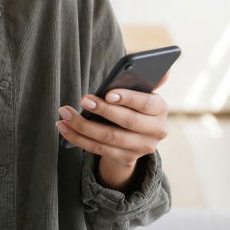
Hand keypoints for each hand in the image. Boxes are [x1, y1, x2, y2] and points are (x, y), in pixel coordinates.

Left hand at [56, 71, 170, 167]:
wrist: (137, 135)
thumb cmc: (135, 104)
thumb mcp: (143, 92)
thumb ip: (148, 81)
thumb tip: (166, 70)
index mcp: (161, 109)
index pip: (146, 104)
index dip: (127, 99)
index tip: (108, 93)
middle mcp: (156, 131)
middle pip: (127, 122)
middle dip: (103, 111)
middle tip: (83, 100)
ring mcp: (142, 148)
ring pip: (109, 138)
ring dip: (83, 126)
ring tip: (65, 112)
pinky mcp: (126, 159)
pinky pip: (99, 150)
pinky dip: (79, 138)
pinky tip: (64, 127)